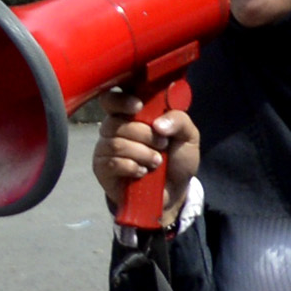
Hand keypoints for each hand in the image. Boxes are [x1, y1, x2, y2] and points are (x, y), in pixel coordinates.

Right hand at [95, 89, 199, 207]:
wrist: (175, 190)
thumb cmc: (177, 158)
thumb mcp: (189, 136)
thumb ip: (179, 121)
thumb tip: (158, 124)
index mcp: (131, 115)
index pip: (112, 99)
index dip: (120, 101)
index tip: (138, 106)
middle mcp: (114, 129)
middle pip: (117, 123)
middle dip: (145, 135)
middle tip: (162, 144)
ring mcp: (105, 149)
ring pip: (116, 144)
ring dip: (142, 153)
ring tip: (156, 162)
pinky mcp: (102, 168)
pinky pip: (111, 163)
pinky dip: (132, 167)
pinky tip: (142, 172)